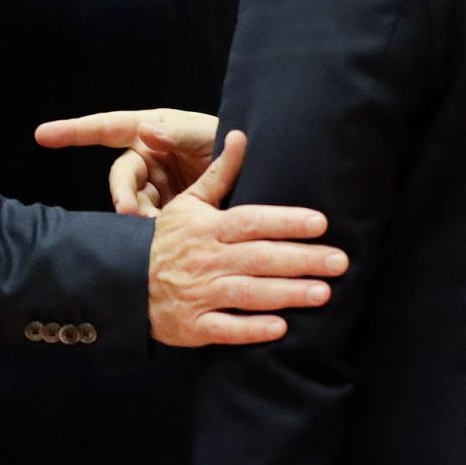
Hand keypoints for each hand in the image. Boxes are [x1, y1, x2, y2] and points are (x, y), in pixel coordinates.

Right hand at [36, 107, 220, 216]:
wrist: (260, 178)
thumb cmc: (231, 142)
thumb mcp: (208, 135)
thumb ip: (178, 133)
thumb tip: (145, 130)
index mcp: (151, 130)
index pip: (105, 128)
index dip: (74, 131)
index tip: (42, 135)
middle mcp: (149, 155)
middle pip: (120, 176)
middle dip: (122, 194)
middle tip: (129, 212)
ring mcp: (156, 182)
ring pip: (132, 202)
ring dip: (139, 215)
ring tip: (156, 227)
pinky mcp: (168, 207)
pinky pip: (148, 218)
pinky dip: (153, 228)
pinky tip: (164, 234)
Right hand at [146, 130, 341, 346]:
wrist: (125, 282)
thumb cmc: (166, 239)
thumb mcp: (189, 202)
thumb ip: (220, 173)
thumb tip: (240, 135)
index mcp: (208, 228)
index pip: (252, 221)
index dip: (286, 221)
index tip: (321, 223)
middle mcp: (206, 260)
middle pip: (259, 258)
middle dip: (301, 260)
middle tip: (340, 262)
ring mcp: (199, 294)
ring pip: (248, 293)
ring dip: (286, 294)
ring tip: (324, 293)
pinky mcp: (193, 325)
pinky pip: (226, 329)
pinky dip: (252, 329)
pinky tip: (281, 328)